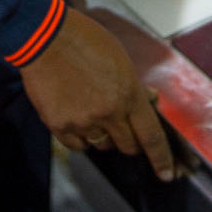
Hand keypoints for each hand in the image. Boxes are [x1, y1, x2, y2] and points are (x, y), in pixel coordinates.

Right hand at [21, 8, 175, 180]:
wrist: (45, 37)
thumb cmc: (83, 40)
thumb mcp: (120, 58)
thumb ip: (134, 85)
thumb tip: (148, 100)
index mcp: (128, 94)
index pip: (151, 136)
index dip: (161, 159)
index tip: (167, 174)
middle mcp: (109, 112)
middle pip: (128, 145)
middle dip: (130, 140)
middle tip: (123, 128)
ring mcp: (83, 121)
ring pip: (103, 146)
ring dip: (104, 136)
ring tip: (93, 112)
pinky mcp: (60, 125)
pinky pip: (78, 145)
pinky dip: (81, 138)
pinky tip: (78, 119)